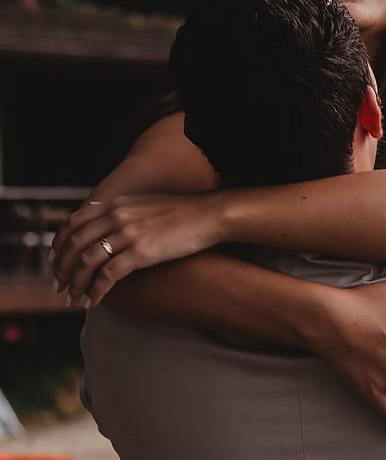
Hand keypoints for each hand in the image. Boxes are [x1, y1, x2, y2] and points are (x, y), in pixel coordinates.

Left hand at [51, 193, 224, 306]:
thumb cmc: (184, 212)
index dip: (59, 243)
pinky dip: (96, 291)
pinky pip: (108, 276)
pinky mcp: (141, 252)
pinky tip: (93, 302)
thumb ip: (123, 210)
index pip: (73, 223)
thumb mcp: (147, 203)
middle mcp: (117, 217)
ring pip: (86, 262)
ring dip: (75, 284)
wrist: (210, 215)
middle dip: (62, 269)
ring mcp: (128, 234)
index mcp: (116, 205)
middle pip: (74, 244)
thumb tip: (105, 217)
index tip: (55, 261)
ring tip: (72, 300)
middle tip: (59, 287)